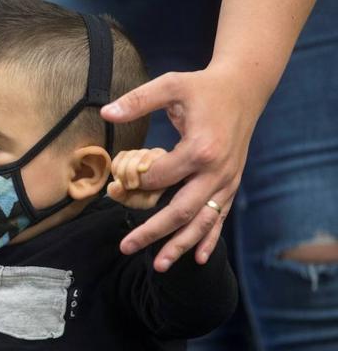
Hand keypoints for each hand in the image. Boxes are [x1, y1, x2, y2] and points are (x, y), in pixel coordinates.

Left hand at [101, 63, 266, 271]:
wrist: (245, 88)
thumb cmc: (203, 87)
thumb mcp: (170, 85)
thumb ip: (137, 100)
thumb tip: (105, 113)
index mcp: (200, 148)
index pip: (159, 177)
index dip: (134, 183)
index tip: (115, 186)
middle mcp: (216, 171)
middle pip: (181, 211)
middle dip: (152, 232)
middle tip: (126, 247)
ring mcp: (227, 181)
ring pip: (202, 221)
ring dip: (180, 245)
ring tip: (158, 266)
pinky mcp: (232, 184)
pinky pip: (220, 217)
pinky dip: (208, 238)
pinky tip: (197, 258)